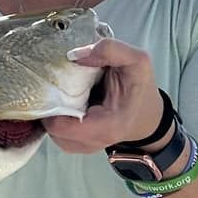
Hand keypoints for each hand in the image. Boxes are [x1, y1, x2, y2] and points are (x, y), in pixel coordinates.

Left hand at [43, 38, 166, 154]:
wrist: (146, 114)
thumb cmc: (140, 89)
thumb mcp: (137, 61)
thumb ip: (110, 50)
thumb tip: (74, 55)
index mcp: (108, 127)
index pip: (61, 126)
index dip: (53, 103)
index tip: (58, 82)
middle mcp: (93, 143)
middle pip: (52, 128)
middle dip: (51, 104)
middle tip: (60, 84)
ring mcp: (83, 147)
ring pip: (51, 131)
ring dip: (53, 110)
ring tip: (65, 93)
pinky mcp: (76, 145)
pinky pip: (56, 133)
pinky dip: (56, 117)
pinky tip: (68, 103)